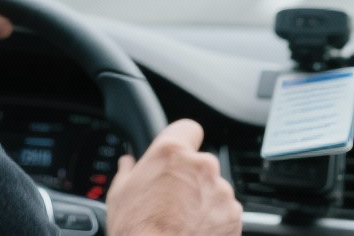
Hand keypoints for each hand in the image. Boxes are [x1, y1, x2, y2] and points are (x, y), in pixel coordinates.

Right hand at [106, 120, 242, 235]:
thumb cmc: (136, 230)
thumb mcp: (120, 194)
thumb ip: (128, 171)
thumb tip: (128, 164)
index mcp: (172, 153)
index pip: (188, 128)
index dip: (183, 140)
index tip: (179, 153)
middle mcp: (201, 166)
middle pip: (200, 162)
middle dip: (190, 177)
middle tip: (172, 197)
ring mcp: (220, 190)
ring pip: (214, 187)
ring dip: (203, 199)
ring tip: (183, 219)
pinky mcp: (233, 214)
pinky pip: (225, 210)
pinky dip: (215, 219)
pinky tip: (195, 230)